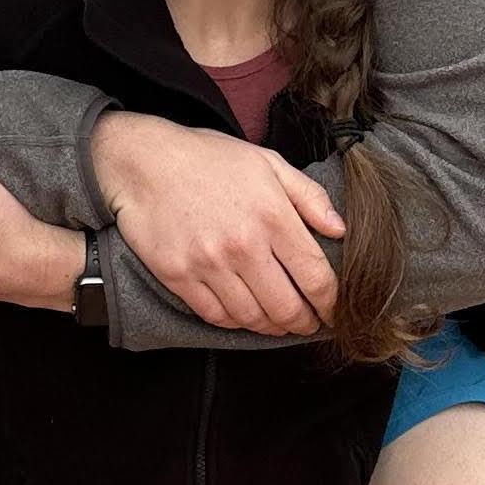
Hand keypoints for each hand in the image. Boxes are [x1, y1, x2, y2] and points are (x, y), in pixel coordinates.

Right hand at [91, 110, 343, 333]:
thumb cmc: (208, 158)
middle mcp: (243, 245)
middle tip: (308, 323)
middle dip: (304, 322)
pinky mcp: (178, 276)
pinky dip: (235, 321)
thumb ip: (309, 197)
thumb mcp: (268, 163)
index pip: (316, 278)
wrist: (144, 159)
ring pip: (252, 317)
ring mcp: (208, 263)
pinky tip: (244, 314)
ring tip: (278, 322)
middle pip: (286, 307)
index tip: (334, 311)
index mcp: (273, 216)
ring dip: (271, 326)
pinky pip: (215, 315)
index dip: (331, 304)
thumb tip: (340, 229)